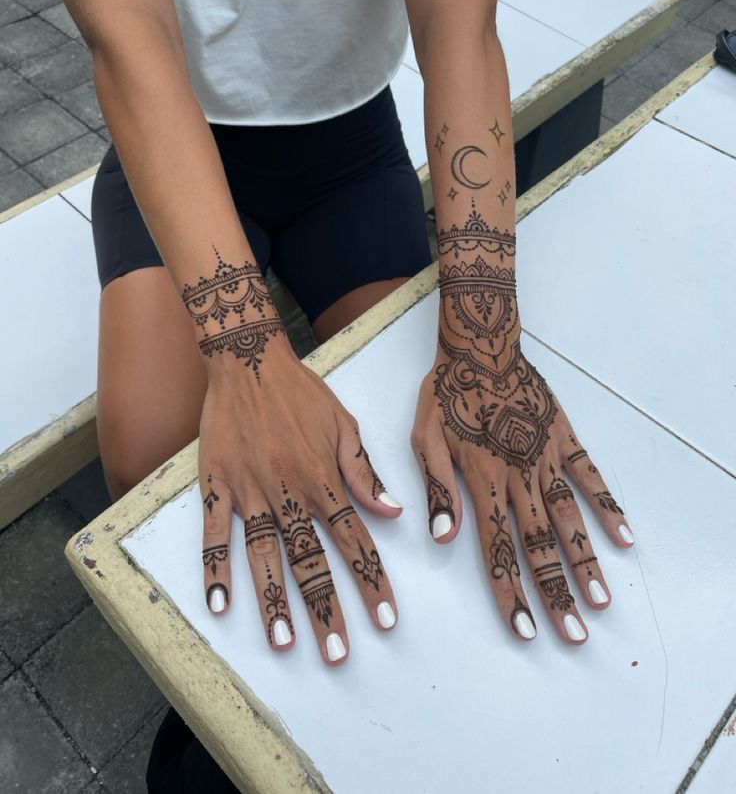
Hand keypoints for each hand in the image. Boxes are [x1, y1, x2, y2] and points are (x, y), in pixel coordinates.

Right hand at [197, 337, 401, 665]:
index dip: (371, 581)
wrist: (249, 362)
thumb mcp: (344, 422)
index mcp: (323, 479)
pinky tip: (220, 604)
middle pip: (311, 560)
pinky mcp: (218, 487)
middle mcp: (289, 492)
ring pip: (265, 556)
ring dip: (275, 601)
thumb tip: (393, 511)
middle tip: (338, 653)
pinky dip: (215, 570)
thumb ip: (363, 471)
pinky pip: (214, 535)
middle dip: (327, 609)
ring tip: (285, 642)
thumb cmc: (301, 391)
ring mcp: (250, 492)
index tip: (385, 618)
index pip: (354, 540)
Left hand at [411, 246, 634, 645]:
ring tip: (601, 600)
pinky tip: (623, 537)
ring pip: (569, 518)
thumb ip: (436, 488)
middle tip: (573, 633)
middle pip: (539, 544)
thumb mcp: (424, 437)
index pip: (497, 546)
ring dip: (585, 560)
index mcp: (481, 480)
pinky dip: (607, 506)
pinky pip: (590, 476)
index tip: (525, 628)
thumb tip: (443, 537)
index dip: (510, 590)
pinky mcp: (564, 438)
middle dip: (555, 592)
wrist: (480, 347)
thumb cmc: (447, 394)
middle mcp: (518, 476)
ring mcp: (545, 457)